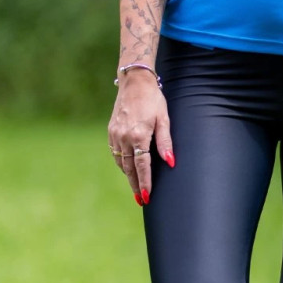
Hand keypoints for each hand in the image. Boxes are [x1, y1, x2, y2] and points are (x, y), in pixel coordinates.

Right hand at [107, 71, 174, 206]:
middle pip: (129, 169)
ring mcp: (115, 134)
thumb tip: (170, 162)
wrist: (134, 81)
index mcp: (138, 136)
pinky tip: (128, 169)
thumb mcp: (164, 119)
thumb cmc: (153, 99)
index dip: (145, 183)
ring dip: (128, 176)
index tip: (147, 197)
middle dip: (136, 185)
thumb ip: (166, 142)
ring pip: (121, 162)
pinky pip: (115, 153)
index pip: (142, 166)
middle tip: (141, 200)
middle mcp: (124, 137)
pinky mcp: (111, 131)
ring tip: (136, 188)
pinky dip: (122, 163)